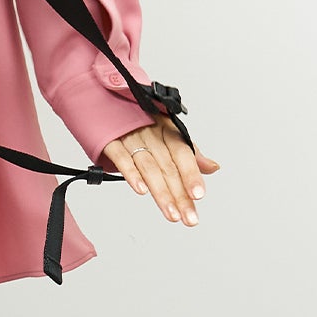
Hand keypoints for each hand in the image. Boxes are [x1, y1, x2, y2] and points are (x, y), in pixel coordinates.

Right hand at [101, 120, 219, 227]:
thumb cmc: (137, 119)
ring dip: (161, 192)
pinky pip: (122, 158)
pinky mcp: (110, 141)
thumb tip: (212, 167)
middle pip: (168, 167)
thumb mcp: (166, 131)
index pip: (183, 153)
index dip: (191, 174)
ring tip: (171, 213)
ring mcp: (130, 137)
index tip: (198, 195)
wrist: (103, 99)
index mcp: (166, 129)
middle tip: (188, 217)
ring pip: (149, 167)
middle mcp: (150, 133)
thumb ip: (189, 153)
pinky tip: (141, 190)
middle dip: (180, 195)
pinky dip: (132, 174)